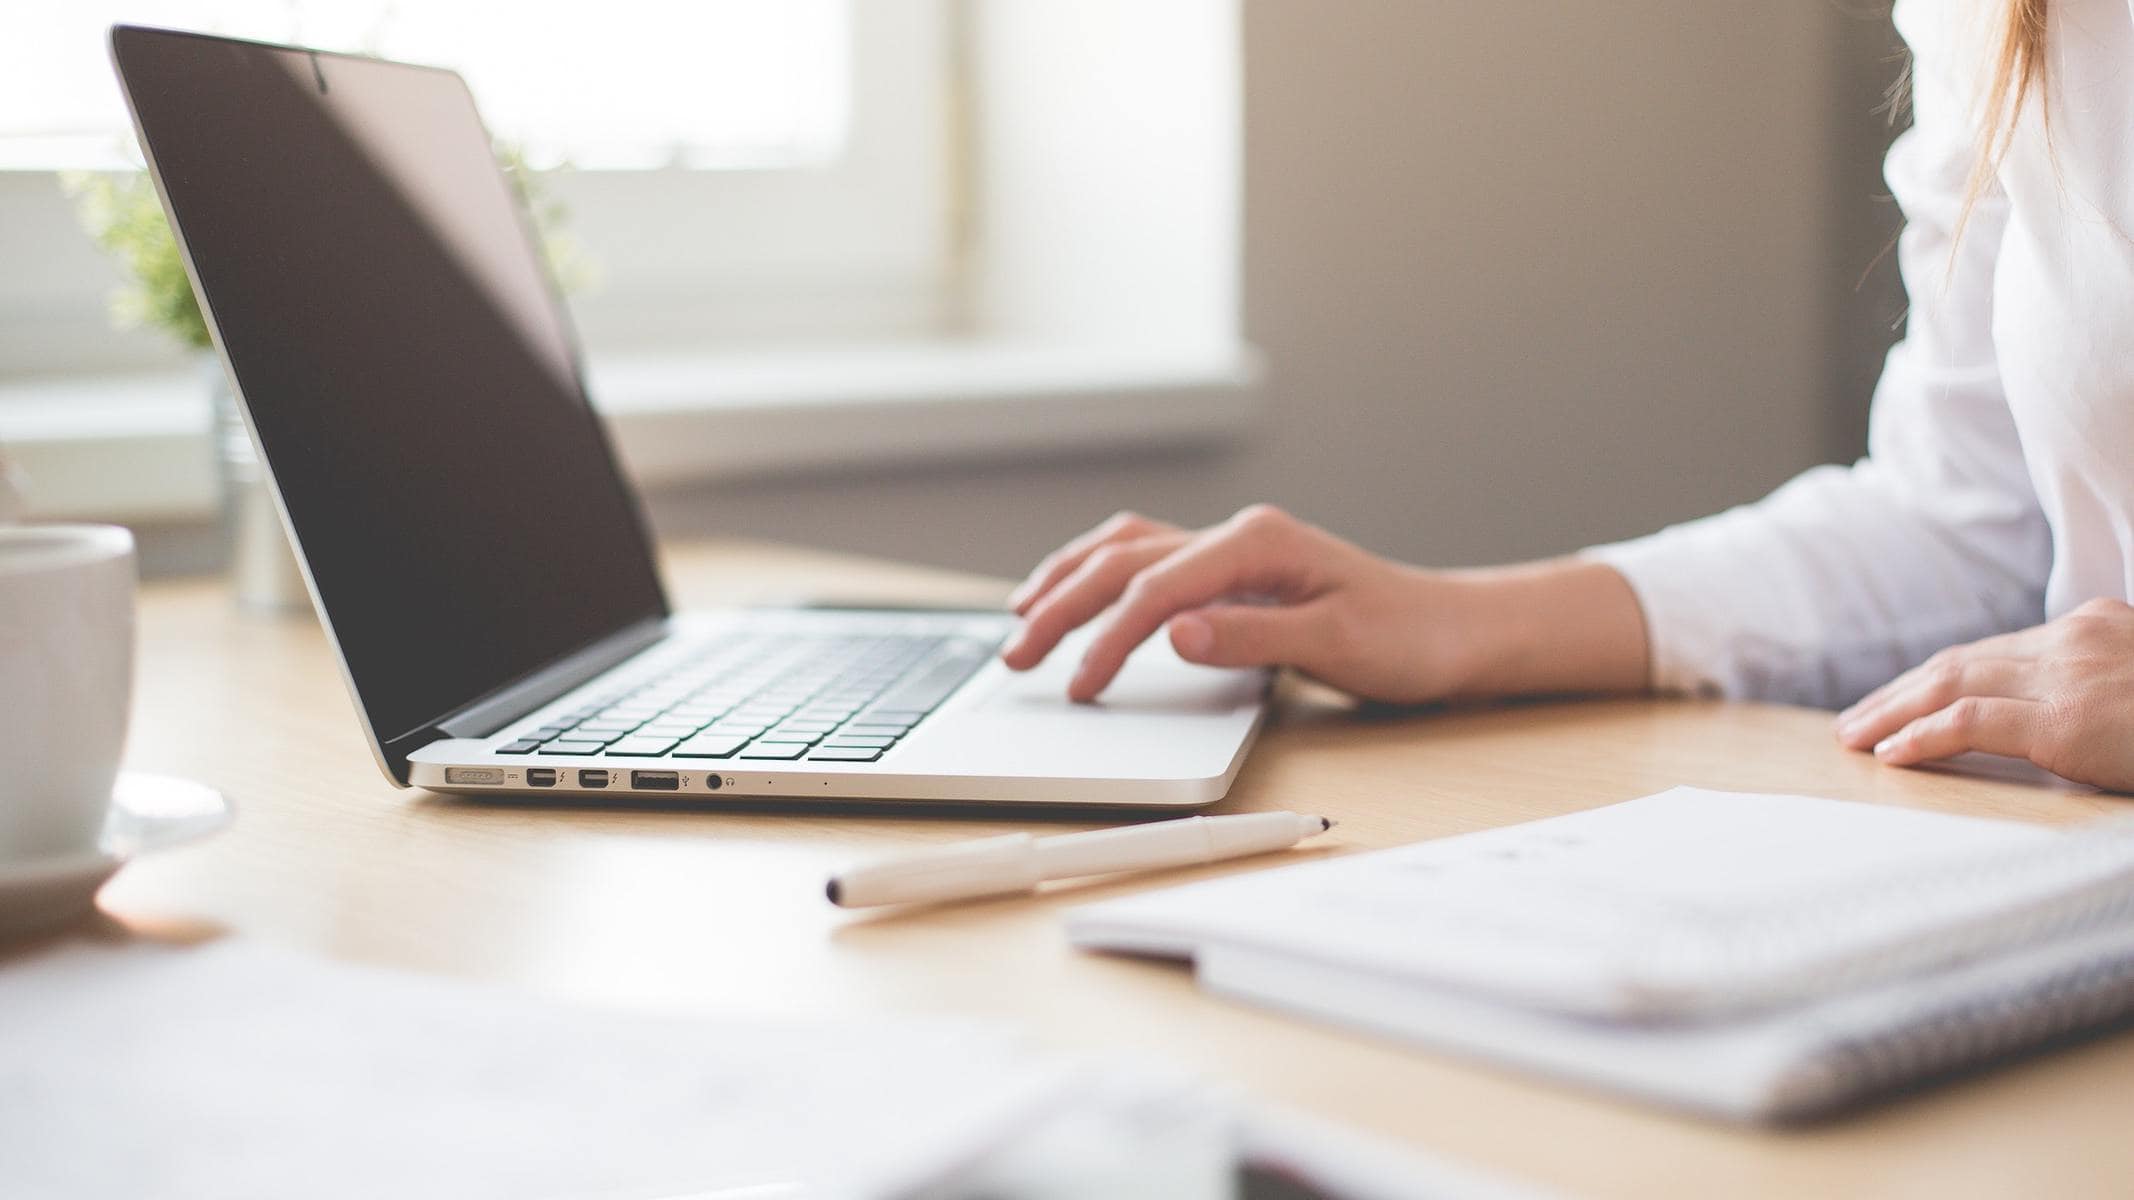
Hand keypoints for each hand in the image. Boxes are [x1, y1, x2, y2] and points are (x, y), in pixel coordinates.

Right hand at [999, 505, 1651, 703]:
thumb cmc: (1409, 639)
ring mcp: (1233, 551)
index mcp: (1258, 544)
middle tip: (1016, 658)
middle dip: (1061, 606)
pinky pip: (1148, 560)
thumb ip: (1251, 638)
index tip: (1079, 688)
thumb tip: (1172, 633)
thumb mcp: (1338, 645)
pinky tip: (1079, 595)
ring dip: (1069, 580)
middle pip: (1124, 561)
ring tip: (1021, 616)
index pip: (1156, 588)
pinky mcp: (1234, 573)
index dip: (1108, 639)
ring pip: (1126, 549)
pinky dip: (1101, 576)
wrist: (1455, 631)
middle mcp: (1238, 536)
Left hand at [1834, 598, 2133, 790]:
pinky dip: (1922, 736)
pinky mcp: (2067, 720)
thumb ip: (2093, 683)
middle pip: (1961, 663)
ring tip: (1854, 736)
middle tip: (1855, 719)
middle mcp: (2072, 637)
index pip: (1992, 651)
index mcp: (2092, 625)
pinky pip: (1971, 722)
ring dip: (1892, 712)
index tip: (1899, 698)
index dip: (1934, 677)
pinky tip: (1890, 752)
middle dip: (1898, 693)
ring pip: (1952, 684)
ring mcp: (2068, 674)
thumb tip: (2057, 715)